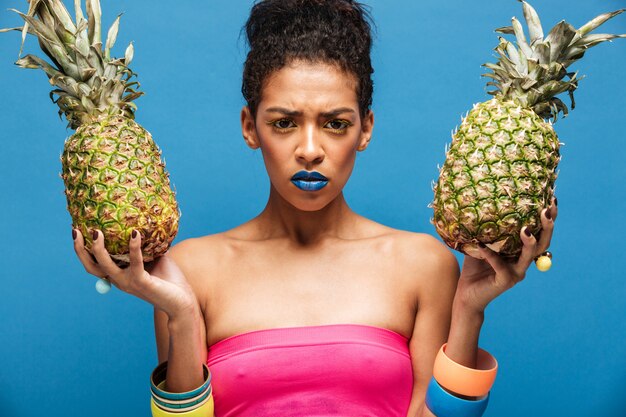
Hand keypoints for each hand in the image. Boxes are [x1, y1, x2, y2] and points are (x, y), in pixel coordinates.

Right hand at [72, 228, 196, 318]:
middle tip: (76, 231)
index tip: (77, 230)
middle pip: (92, 266)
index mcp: (119, 275)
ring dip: (99, 249)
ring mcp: (128, 283)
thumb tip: (144, 221)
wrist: (182, 302)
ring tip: (97, 232)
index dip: (83, 249)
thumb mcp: (155, 257)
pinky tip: (135, 233)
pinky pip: (135, 263)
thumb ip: (147, 243)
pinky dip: (134, 248)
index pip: (94, 263)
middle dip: (80, 249)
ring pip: (106, 266)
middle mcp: (119, 280)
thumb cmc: (169, 280)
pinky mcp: (141, 283)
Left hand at [455, 197, 557, 312]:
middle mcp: (523, 262)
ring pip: (529, 256)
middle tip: (546, 211)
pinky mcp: (505, 281)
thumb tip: (484, 203)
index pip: (540, 233)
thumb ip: (487, 229)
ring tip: (525, 229)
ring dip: (529, 242)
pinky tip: (480, 245)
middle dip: (547, 227)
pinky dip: (490, 254)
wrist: (466, 294)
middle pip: (542, 243)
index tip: (552, 199)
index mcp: (521, 252)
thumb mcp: (480, 243)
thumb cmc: (474, 267)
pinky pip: (500, 265)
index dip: (549, 218)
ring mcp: (516, 273)